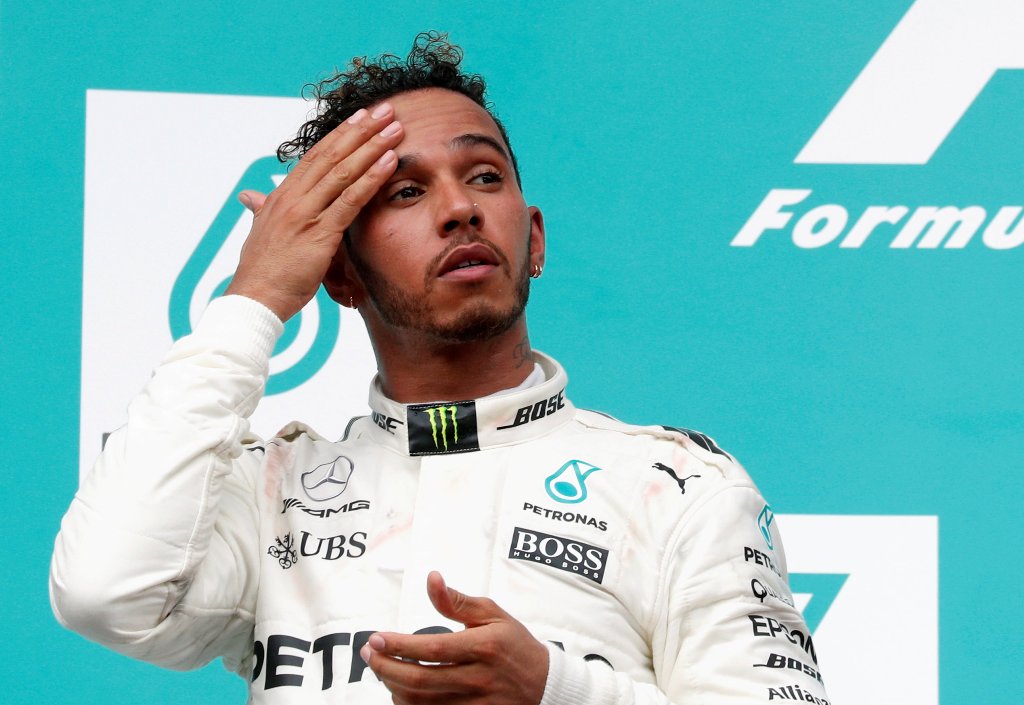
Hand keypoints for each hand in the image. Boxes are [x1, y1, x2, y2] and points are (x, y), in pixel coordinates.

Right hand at [224, 103, 403, 320]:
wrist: (254, 299)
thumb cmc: (261, 272)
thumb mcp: (261, 233)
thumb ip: (261, 211)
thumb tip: (250, 196)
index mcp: (281, 196)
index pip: (315, 156)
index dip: (340, 135)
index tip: (361, 117)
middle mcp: (293, 198)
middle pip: (332, 154)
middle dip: (361, 130)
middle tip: (386, 109)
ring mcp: (306, 213)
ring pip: (344, 170)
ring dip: (372, 146)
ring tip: (395, 128)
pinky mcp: (320, 233)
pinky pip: (350, 200)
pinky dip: (371, 178)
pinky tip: (389, 162)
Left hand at [362, 571, 548, 704]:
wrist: (544, 685)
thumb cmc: (516, 645)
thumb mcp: (493, 614)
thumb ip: (457, 601)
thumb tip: (432, 580)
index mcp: (483, 647)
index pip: (432, 649)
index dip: (398, 645)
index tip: (375, 638)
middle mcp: (478, 678)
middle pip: (420, 680)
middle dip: (386, 668)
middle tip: (369, 654)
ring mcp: (475, 704)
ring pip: (421, 702)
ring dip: (394, 687)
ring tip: (382, 669)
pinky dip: (409, 704)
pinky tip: (400, 690)